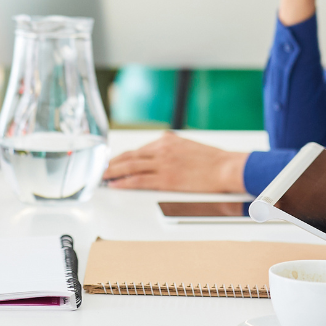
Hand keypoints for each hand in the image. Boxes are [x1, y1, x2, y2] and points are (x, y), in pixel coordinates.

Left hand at [103, 132, 247, 192]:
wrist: (225, 168)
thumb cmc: (213, 160)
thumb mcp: (188, 146)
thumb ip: (172, 147)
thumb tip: (162, 147)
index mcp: (167, 141)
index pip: (139, 150)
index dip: (123, 158)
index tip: (114, 162)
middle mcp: (162, 149)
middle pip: (130, 156)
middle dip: (113, 163)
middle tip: (100, 169)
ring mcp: (163, 164)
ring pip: (130, 167)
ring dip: (113, 172)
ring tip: (102, 176)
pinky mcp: (166, 179)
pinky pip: (139, 180)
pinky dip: (124, 182)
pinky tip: (115, 184)